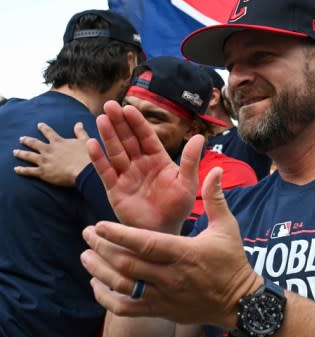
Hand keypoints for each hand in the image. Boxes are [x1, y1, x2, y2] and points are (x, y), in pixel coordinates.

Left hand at [14, 122, 90, 185]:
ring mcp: (45, 161)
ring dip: (21, 153)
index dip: (43, 128)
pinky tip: (16, 169)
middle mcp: (49, 150)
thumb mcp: (85, 140)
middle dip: (27, 140)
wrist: (84, 170)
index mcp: (59, 142)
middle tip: (21, 138)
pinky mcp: (43, 172)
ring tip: (15, 152)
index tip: (39, 124)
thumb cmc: (87, 156)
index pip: (49, 133)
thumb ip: (80, 132)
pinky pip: (29, 171)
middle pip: (35, 143)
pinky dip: (22, 170)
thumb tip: (79, 123)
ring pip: (29, 156)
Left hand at [81, 166, 259, 326]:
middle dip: (102, 248)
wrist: (238, 302)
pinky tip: (96, 285)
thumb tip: (216, 169)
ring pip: (122, 286)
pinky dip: (106, 299)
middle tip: (86, 234)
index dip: (119, 235)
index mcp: (184, 253)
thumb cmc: (231, 260)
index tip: (98, 224)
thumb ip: (215, 198)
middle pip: (127, 264)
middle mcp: (170, 276)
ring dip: (99, 271)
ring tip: (85, 256)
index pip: (145, 244)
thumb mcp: (227, 226)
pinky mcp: (160, 310)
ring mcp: (163, 296)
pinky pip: (126, 309)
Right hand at [88, 100, 201, 232]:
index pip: (146, 136)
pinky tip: (92, 144)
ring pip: (115, 151)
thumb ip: (191, 160)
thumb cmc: (177, 207)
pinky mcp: (115, 190)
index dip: (137, 122)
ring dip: (108, 135)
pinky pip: (105, 172)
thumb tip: (200, 136)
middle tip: (110, 104)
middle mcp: (140, 164)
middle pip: (127, 139)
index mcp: (158, 159)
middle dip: (119, 122)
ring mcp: (126, 175)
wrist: (164, 232)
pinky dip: (98, 159)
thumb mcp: (187, 182)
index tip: (129, 107)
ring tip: (102, 118)